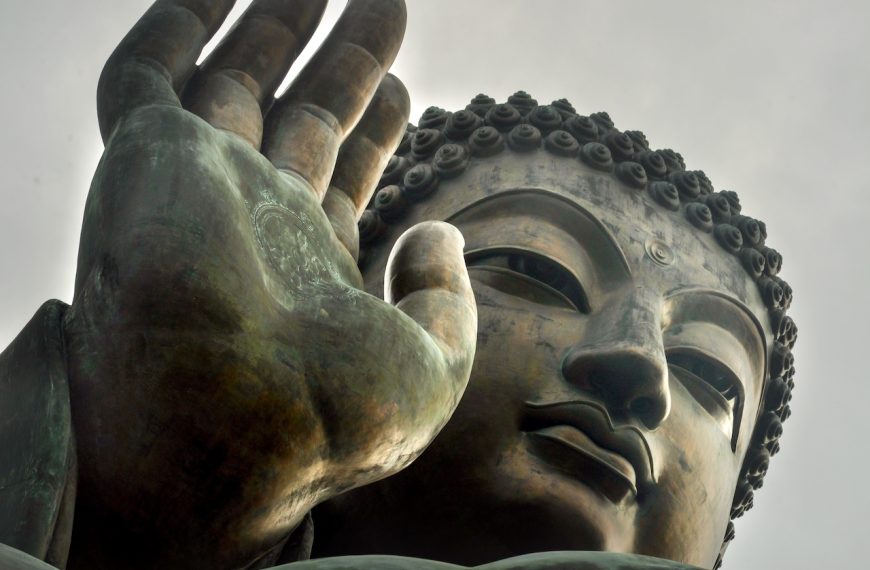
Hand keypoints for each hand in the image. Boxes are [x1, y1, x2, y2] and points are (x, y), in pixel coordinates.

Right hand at [63, 0, 475, 561]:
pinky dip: (178, 24)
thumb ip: (446, 299)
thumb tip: (440, 232)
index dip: (375, 127)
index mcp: (312, 262)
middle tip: (384, 8)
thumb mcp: (433, 367)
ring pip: (234, 82)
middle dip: (341, 61)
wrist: (232, 433)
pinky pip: (149, 74)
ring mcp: (199, 185)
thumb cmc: (333, 418)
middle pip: (301, 117)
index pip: (345, 174)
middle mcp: (252, 219)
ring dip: (274, 25)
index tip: (400, 86)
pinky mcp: (148, 159)